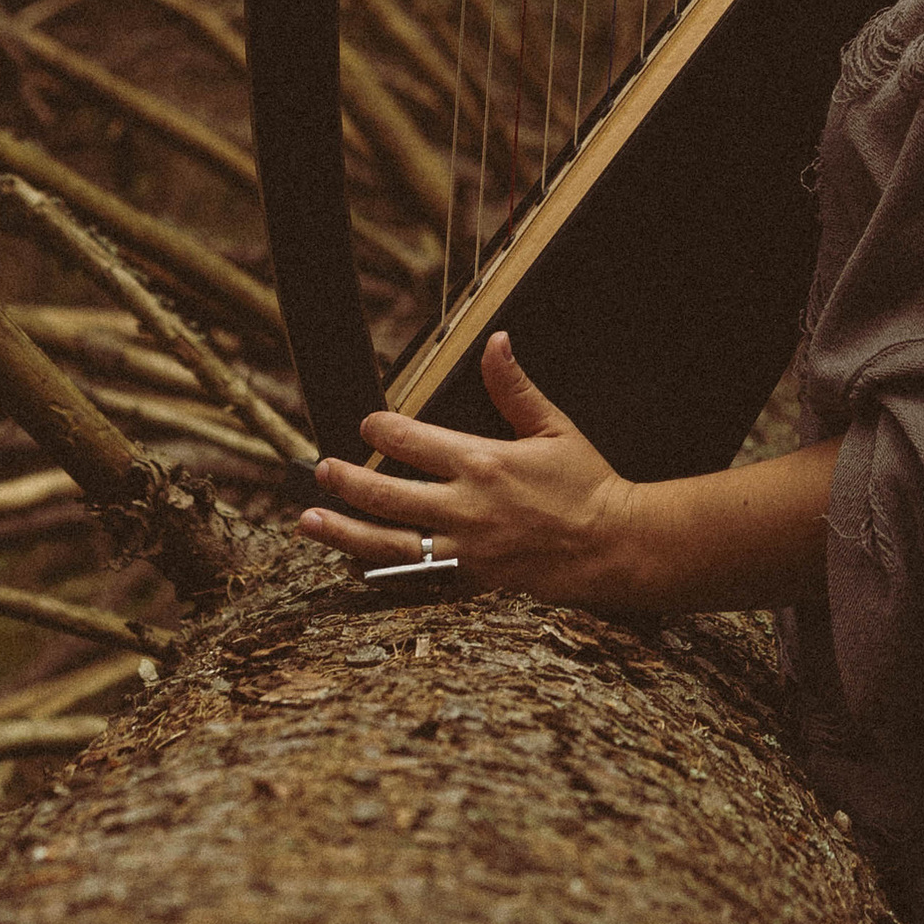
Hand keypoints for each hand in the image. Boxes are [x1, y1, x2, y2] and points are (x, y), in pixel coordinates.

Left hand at [300, 332, 641, 609]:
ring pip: (389, 542)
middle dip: (347, 481)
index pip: (413, 441)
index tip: (368, 423)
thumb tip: (496, 342)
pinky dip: (380, 572)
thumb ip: (514, 387)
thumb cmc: (586, 486)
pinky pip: (414, 579)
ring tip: (310, 520)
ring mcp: (464, 549)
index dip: (382, 429)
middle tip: (322, 470)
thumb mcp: (554, 428)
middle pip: (388, 494)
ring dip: (344, 532)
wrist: (612, 547)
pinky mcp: (470, 582)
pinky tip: (355, 563)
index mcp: (482, 462)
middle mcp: (465, 507)